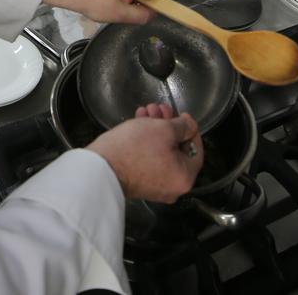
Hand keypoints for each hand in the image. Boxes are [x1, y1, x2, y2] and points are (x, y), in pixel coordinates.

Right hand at [87, 106, 202, 201]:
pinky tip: (138, 123)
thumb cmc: (133, 150)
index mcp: (184, 178)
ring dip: (155, 130)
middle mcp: (171, 187)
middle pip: (176, 150)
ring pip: (161, 152)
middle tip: (161, 109)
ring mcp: (154, 186)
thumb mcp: (164, 129)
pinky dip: (146, 142)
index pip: (196, 150)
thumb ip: (183, 126)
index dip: (191, 129)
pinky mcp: (138, 182)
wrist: (101, 168)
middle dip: (168, 125)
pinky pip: (148, 159)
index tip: (184, 117)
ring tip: (146, 112)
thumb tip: (190, 127)